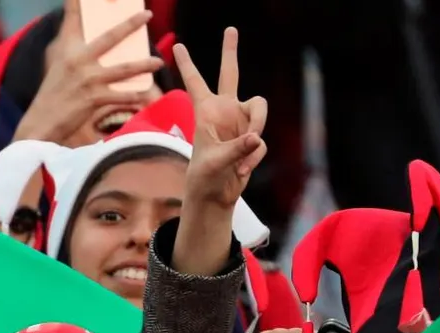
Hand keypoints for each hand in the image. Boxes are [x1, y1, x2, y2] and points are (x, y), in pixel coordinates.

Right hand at [13, 0, 161, 145]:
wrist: (42, 122)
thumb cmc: (52, 95)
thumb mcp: (57, 66)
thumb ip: (73, 52)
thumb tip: (90, 46)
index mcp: (68, 49)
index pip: (73, 19)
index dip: (76, 3)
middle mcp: (78, 60)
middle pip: (110, 37)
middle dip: (131, 24)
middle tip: (147, 16)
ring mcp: (88, 79)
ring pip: (123, 69)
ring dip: (144, 65)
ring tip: (158, 62)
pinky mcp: (94, 99)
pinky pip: (121, 96)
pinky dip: (135, 96)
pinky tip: (147, 95)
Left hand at [173, 28, 266, 211]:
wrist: (215, 195)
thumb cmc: (204, 177)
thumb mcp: (215, 162)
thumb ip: (236, 148)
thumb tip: (257, 137)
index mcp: (206, 111)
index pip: (195, 83)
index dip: (187, 65)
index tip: (178, 45)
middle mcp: (224, 110)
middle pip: (230, 74)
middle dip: (230, 52)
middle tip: (230, 29)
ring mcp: (240, 122)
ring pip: (260, 111)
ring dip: (257, 129)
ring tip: (244, 154)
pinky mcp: (253, 137)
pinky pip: (261, 141)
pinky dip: (253, 157)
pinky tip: (241, 170)